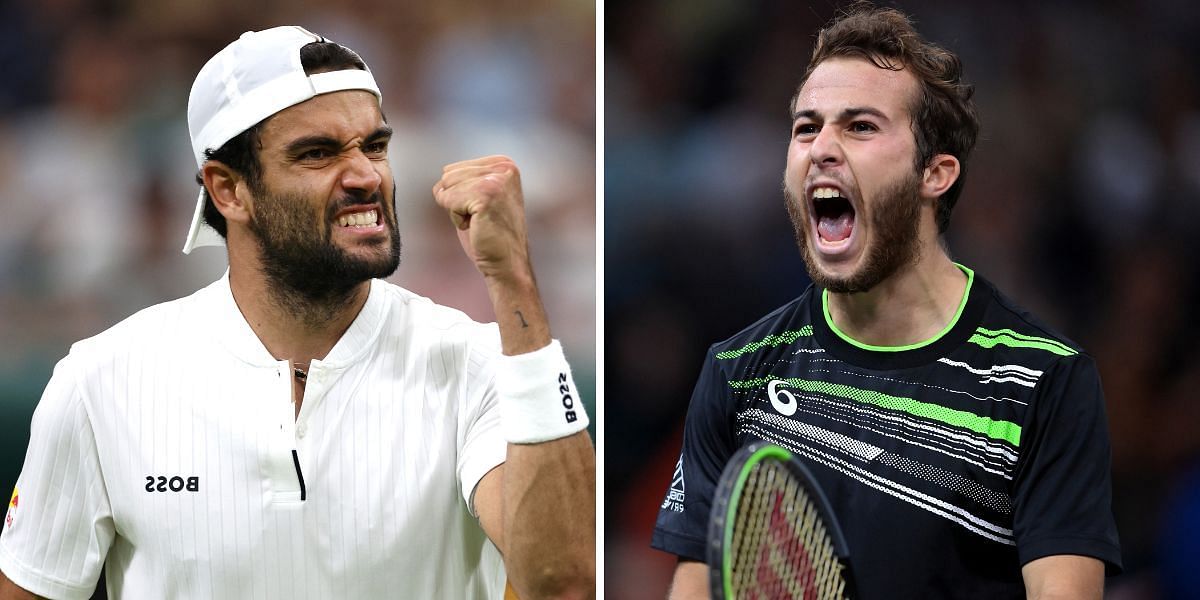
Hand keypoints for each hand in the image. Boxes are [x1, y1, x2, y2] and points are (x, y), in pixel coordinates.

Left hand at [432, 155, 532, 283]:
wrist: (507, 263)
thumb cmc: (491, 234)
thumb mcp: (481, 196)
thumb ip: (468, 179)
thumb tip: (442, 175)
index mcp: (504, 164)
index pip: (453, 169)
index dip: (459, 194)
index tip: (482, 209)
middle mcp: (503, 167)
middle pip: (448, 175)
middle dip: (456, 201)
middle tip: (480, 218)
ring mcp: (496, 180)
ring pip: (447, 187)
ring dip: (457, 210)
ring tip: (480, 222)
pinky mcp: (486, 194)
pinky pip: (449, 201)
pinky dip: (457, 219)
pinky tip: (477, 226)